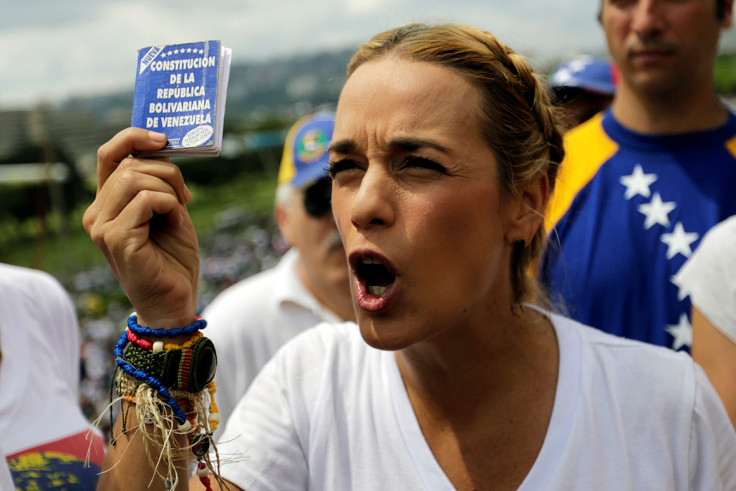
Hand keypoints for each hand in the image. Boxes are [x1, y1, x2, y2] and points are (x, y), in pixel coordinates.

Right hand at [83, 128, 198, 328]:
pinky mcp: (116, 238)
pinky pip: (147, 200)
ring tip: (180, 211)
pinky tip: (176, 221)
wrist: (176, 300)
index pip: (109, 155)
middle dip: (167, 172)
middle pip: (130, 164)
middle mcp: (97, 213)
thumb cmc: (173, 258)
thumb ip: (160, 184)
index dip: (133, 137)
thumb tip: (163, 150)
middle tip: (185, 195)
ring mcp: (102, 226)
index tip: (163, 139)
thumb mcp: (170, 212)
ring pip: (136, 179)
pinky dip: (170, 204)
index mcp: (107, 204)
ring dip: (169, 189)